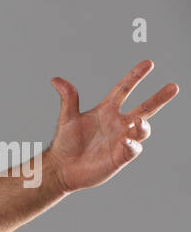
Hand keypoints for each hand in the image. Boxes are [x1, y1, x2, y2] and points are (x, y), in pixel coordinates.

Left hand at [45, 61, 177, 194]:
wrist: (61, 168)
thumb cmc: (65, 144)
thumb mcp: (67, 118)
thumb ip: (68, 99)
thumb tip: (56, 80)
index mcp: (107, 111)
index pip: (124, 89)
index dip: (135, 76)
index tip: (148, 63)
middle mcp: (118, 124)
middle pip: (144, 108)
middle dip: (159, 98)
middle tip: (174, 86)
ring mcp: (121, 140)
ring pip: (142, 129)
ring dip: (143, 125)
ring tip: (138, 121)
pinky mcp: (120, 157)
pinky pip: (133, 149)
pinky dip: (132, 144)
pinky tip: (126, 141)